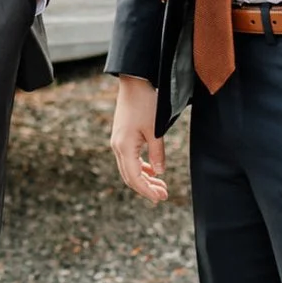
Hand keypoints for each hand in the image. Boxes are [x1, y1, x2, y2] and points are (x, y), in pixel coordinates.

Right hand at [109, 76, 168, 202]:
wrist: (134, 83)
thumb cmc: (146, 104)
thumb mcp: (155, 130)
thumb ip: (157, 153)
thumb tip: (159, 173)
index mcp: (124, 147)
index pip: (134, 178)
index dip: (147, 191)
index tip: (160, 199)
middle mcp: (117, 147)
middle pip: (129, 176)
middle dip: (146, 188)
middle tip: (164, 195)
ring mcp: (118, 142)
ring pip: (129, 169)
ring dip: (144, 178)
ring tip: (161, 185)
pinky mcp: (121, 137)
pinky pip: (129, 159)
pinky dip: (141, 167)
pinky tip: (152, 170)